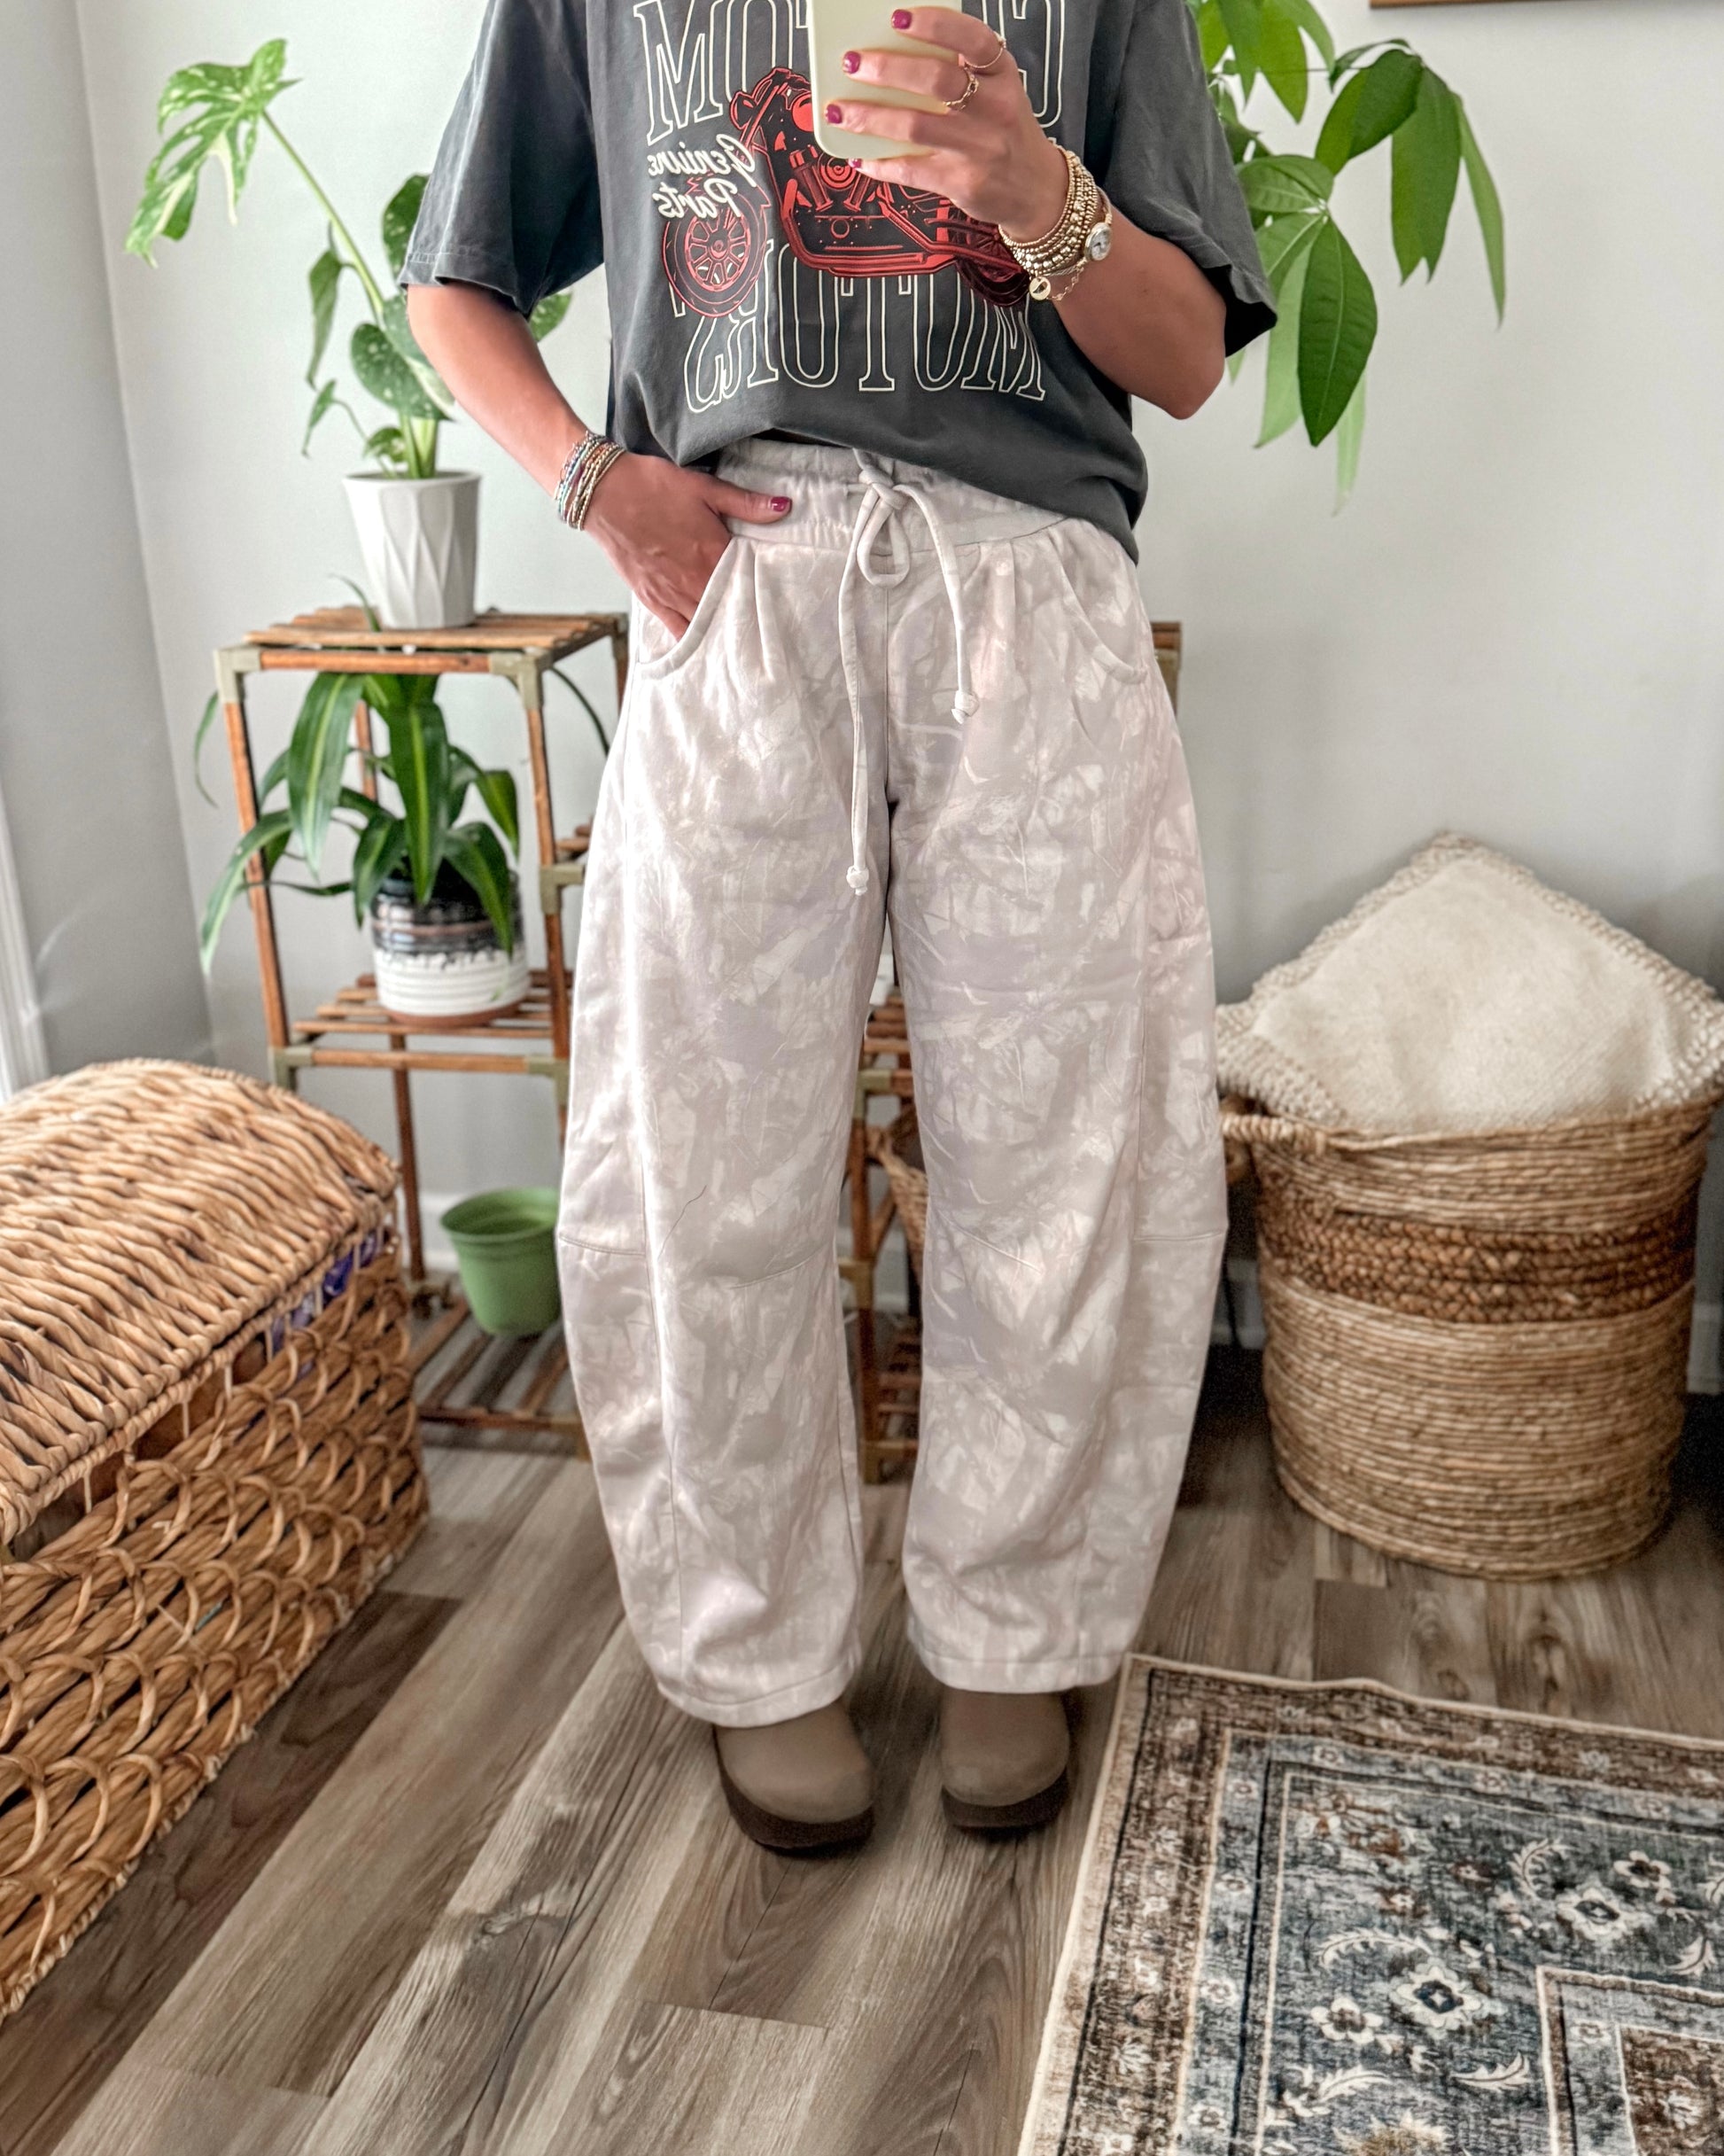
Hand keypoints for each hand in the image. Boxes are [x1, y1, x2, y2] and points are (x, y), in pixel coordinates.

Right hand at [583, 453, 789, 636]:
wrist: (603, 492)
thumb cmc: (653, 486)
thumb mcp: (704, 488)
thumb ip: (746, 503)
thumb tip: (785, 507)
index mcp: (713, 552)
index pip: (750, 583)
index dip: (765, 591)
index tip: (780, 598)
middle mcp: (694, 580)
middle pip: (731, 609)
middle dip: (747, 614)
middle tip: (765, 622)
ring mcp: (672, 594)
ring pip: (707, 624)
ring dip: (723, 628)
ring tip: (740, 634)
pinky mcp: (651, 600)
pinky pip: (678, 630)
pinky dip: (695, 638)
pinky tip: (708, 642)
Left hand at [826, 6, 1067, 237]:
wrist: (1035, 189)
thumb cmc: (1005, 130)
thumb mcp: (998, 89)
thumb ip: (961, 69)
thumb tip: (895, 52)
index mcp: (1001, 73)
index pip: (972, 39)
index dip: (935, 26)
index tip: (898, 18)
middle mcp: (993, 107)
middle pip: (936, 80)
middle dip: (887, 69)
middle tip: (853, 63)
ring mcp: (978, 147)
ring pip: (915, 125)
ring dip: (870, 117)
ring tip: (839, 110)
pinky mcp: (962, 182)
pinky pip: (912, 168)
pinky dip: (880, 163)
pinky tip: (860, 156)